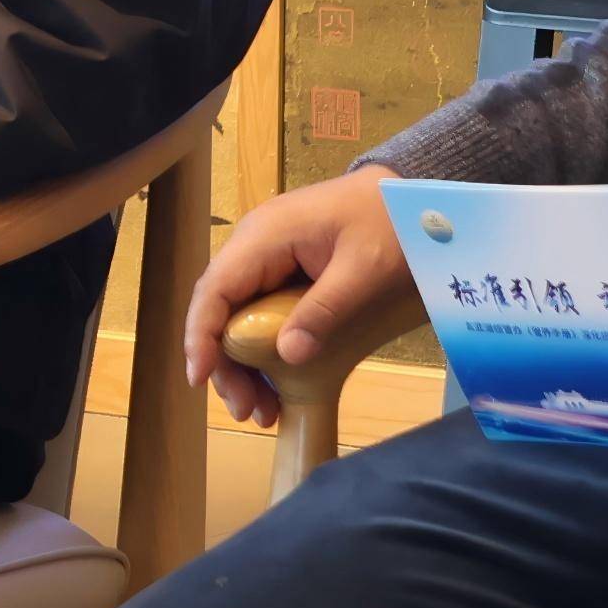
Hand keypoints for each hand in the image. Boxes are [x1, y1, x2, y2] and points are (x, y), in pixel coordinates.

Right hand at [184, 166, 411, 425]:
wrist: (408, 196)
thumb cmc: (389, 224)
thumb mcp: (365, 270)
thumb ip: (325, 309)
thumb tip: (287, 355)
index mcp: (264, 238)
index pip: (215, 289)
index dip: (201, 335)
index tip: (198, 378)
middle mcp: (253, 247)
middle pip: (219, 309)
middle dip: (225, 364)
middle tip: (248, 410)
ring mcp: (266, 260)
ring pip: (236, 317)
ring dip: (242, 364)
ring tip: (261, 409)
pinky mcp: (282, 274)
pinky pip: (259, 314)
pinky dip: (262, 351)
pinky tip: (276, 384)